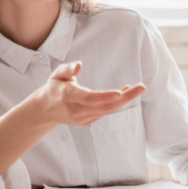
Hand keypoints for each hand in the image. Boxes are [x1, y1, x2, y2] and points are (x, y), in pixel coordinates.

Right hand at [29, 61, 145, 126]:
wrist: (45, 110)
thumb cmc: (55, 87)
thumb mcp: (57, 74)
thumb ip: (67, 69)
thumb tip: (79, 65)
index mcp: (67, 96)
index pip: (89, 98)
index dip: (105, 96)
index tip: (120, 92)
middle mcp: (75, 110)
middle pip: (103, 106)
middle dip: (125, 98)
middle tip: (142, 87)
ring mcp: (82, 119)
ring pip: (107, 111)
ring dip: (124, 100)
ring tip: (138, 88)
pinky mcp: (87, 122)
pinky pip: (105, 113)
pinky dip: (117, 104)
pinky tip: (125, 94)